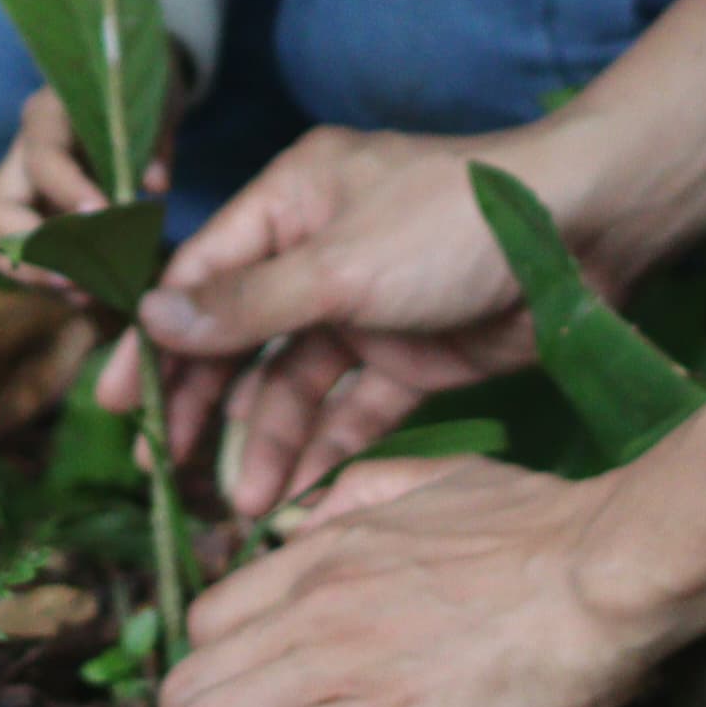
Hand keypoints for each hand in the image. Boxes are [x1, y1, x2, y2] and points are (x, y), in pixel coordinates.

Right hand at [0, 86, 172, 281]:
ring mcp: (22, 193)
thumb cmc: (139, 94)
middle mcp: (21, 157)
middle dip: (30, 251)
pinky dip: (54, 283)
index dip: (67, 190)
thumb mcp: (155, 103)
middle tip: (76, 277)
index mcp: (48, 117)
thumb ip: (156, 141)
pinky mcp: (33, 222)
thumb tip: (155, 184)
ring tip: (86, 294)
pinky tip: (91, 295)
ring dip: (37, 276)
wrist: (130, 95)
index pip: (42, 158)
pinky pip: (26, 262)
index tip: (104, 216)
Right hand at [99, 125, 546, 514]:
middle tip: (167, 469)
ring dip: (270, 440)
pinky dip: (330, 449)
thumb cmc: (455, 221)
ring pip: (298, 384)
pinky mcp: (416, 355)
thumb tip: (152, 318)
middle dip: (206, 405)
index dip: (158, 342)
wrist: (586, 233)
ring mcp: (369, 307)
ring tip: (246, 503)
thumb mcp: (340, 264)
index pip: (202, 277)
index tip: (118, 404)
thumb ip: (246, 304)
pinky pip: (357, 410)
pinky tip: (303, 496)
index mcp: (292, 203)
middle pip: (243, 337)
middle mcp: (321, 252)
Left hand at [159, 457, 678, 706]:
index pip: (213, 616)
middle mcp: (310, 599)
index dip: (204, 675)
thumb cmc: (550, 526)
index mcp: (325, 547)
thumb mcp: (441, 479)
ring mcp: (335, 656)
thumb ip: (373, 490)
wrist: (604, 568)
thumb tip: (325, 514)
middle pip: (189, 676)